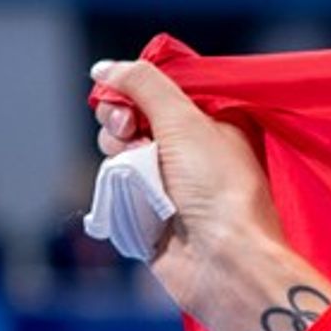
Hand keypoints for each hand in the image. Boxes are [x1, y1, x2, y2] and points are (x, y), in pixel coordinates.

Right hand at [89, 58, 289, 315]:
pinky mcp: (147, 211)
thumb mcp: (185, 120)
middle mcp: (190, 151)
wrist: (225, 262)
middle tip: (132, 133)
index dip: (134, 90)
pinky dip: (117, 187)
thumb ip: (144, 84)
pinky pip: (115, 185)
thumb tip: (106, 68)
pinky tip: (134, 198)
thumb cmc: (219, 189)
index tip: (129, 100)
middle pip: (130, 116)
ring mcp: (168, 182)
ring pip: (117, 150)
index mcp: (212, 124)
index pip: (158, 92)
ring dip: (120, 155)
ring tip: (141, 175)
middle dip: (120, 120)